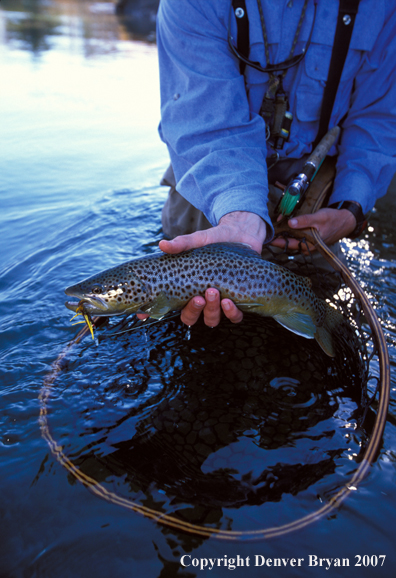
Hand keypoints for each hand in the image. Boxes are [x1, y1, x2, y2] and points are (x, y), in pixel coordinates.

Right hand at [138, 211, 265, 326]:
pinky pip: (234, 317)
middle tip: (197, 297)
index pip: (167, 306)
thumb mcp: (198, 240)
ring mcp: (219, 303)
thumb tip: (162, 244)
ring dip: (211, 310)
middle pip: (189, 318)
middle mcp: (201, 299)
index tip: (143, 315)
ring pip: (211, 319)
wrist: (242, 233)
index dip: (153, 313)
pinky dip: (231, 313)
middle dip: (192, 311)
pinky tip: (229, 302)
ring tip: (214, 292)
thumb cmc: (216, 239)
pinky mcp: (239, 302)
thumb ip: (181, 244)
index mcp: (186, 288)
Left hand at [271, 208, 356, 251]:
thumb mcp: (319, 218)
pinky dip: (291, 229)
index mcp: (309, 244)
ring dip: (284, 232)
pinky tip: (286, 223)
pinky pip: (296, 235)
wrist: (344, 221)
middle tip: (270, 229)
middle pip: (289, 242)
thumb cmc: (332, 219)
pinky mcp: (308, 237)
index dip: (278, 241)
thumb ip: (305, 221)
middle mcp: (307, 245)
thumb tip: (290, 223)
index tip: (268, 238)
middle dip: (279, 235)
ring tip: (276, 225)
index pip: (289, 244)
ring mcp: (308, 242)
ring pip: (292, 238)